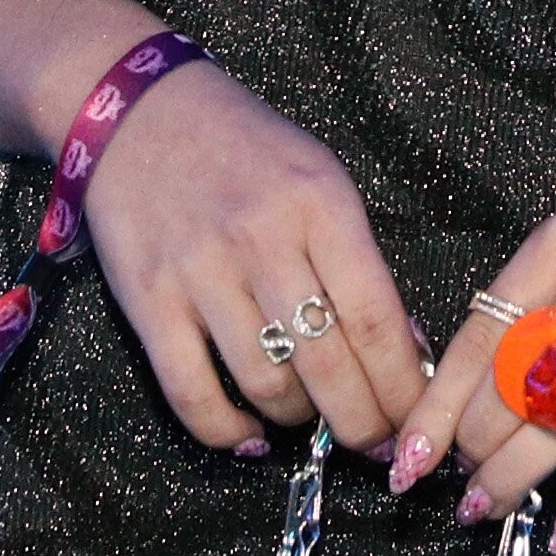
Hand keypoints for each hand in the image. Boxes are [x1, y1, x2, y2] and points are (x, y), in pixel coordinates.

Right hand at [73, 58, 426, 457]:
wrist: (137, 111)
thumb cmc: (246, 149)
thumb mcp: (321, 181)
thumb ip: (359, 261)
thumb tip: (404, 353)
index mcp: (319, 204)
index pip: (377, 320)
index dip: (403, 388)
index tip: (418, 421)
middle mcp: (262, 238)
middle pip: (328, 364)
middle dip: (363, 424)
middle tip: (376, 444)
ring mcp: (199, 271)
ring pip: (266, 384)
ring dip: (300, 420)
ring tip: (311, 416)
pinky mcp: (146, 299)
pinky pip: (191, 392)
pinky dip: (227, 431)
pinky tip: (252, 435)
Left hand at [397, 195, 555, 552]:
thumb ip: (530, 311)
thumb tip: (456, 399)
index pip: (474, 341)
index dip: (433, 410)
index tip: (407, 458)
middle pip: (506, 390)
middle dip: (471, 451)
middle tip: (461, 487)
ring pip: (555, 427)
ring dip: (511, 481)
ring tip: (486, 509)